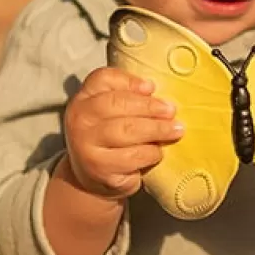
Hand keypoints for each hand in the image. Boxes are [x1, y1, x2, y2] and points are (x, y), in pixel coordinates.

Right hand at [64, 67, 183, 198]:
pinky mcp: (99, 169)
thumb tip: (150, 88)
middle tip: (171, 111)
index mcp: (84, 98)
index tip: (152, 87)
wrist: (93, 175)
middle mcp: (80, 119)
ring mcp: (86, 145)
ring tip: (175, 131)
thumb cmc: (111, 135)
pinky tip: (158, 152)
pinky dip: (150, 153)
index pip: (103, 79)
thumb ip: (129, 95)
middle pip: (116, 104)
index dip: (129, 81)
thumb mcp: (114, 111)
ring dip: (156, 130)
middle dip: (149, 107)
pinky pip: (132, 157)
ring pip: (126, 131)